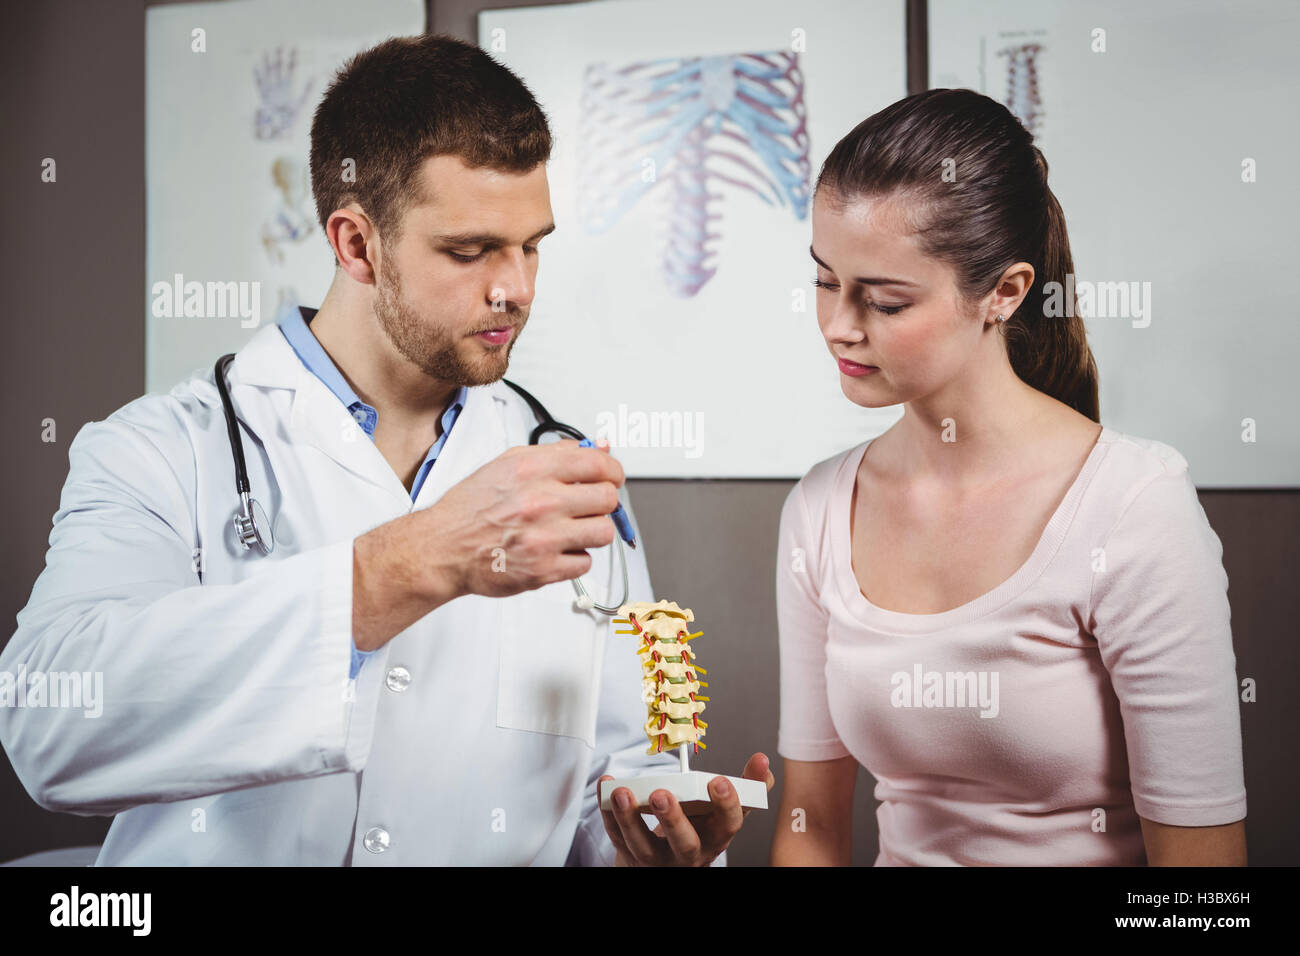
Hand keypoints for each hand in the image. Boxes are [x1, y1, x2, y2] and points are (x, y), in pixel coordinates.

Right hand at [418, 440, 624, 600]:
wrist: (443, 547)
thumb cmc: (471, 508)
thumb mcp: (508, 464)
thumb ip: (556, 453)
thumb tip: (597, 448)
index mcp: (533, 471)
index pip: (598, 465)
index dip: (612, 471)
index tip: (611, 478)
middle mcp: (540, 502)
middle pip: (607, 498)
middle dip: (602, 502)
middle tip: (589, 506)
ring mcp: (544, 538)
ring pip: (603, 532)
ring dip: (592, 531)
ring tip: (572, 529)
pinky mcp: (543, 570)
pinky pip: (585, 563)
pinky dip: (575, 558)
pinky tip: (556, 550)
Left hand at [598, 753, 774, 865]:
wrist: (671, 862)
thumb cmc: (701, 829)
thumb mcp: (725, 812)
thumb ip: (747, 787)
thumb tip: (762, 761)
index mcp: (716, 838)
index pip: (728, 826)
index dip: (727, 804)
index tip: (719, 780)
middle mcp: (690, 854)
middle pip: (684, 843)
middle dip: (673, 820)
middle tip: (661, 794)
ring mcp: (658, 860)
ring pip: (643, 845)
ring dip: (630, 818)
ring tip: (621, 792)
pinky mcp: (631, 856)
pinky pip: (617, 837)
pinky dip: (608, 814)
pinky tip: (606, 788)